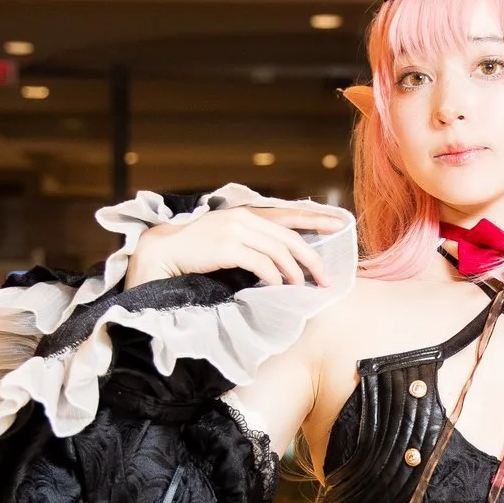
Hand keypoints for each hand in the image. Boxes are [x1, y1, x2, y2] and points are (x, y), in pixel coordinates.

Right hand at [128, 204, 345, 288]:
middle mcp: (244, 218)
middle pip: (290, 237)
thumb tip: (280, 259)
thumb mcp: (228, 239)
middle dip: (312, 259)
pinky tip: (278, 287)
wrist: (163, 252)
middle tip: (325, 278)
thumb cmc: (196, 251)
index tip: (340, 225)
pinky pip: (261, 263)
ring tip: (301, 288)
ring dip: (294, 273)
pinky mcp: (227, 247)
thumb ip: (252, 241)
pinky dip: (274, 277)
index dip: (316, 219)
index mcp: (247, 214)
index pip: (289, 215)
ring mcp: (235, 231)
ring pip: (279, 251)